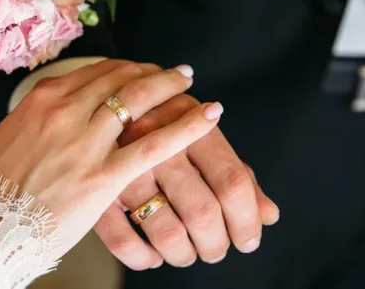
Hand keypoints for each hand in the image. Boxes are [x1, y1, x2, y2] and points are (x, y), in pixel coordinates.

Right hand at [0, 60, 223, 258]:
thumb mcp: (11, 136)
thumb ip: (40, 117)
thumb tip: (59, 108)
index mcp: (43, 99)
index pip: (95, 71)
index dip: (125, 67)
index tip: (141, 70)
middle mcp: (65, 111)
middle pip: (120, 78)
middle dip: (150, 71)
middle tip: (172, 71)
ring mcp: (86, 142)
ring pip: (139, 99)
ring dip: (170, 84)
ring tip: (189, 79)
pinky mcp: (104, 175)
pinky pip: (155, 144)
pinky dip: (188, 126)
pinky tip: (209, 114)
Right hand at [94, 90, 279, 268]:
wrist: (100, 105)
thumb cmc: (164, 127)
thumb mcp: (201, 138)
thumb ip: (237, 174)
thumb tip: (267, 215)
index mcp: (190, 125)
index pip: (232, 182)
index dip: (247, 220)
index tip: (248, 240)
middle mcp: (157, 143)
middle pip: (202, 212)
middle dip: (216, 244)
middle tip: (215, 249)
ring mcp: (123, 167)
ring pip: (166, 233)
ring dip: (184, 255)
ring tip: (187, 253)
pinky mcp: (97, 189)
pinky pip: (122, 241)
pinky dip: (143, 258)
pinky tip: (152, 256)